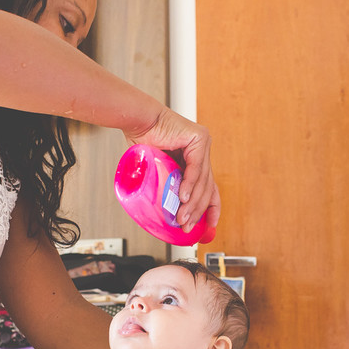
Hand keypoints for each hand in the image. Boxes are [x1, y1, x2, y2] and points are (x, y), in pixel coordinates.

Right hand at [127, 110, 220, 240]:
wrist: (137, 122)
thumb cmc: (143, 143)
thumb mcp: (160, 172)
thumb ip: (169, 186)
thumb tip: (170, 212)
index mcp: (196, 159)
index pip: (210, 187)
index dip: (211, 207)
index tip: (210, 224)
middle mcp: (202, 151)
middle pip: (207, 187)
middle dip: (197, 211)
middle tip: (187, 226)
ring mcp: (203, 144)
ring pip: (202, 181)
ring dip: (192, 202)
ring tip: (182, 217)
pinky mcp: (199, 139)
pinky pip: (195, 168)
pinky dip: (188, 185)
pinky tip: (182, 198)